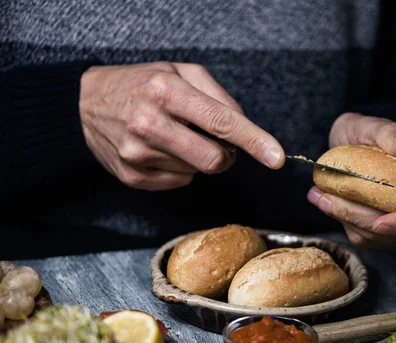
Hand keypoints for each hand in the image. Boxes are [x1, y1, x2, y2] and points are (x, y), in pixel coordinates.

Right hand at [79, 62, 284, 189]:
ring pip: (198, 172)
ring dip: (198, 158)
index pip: (222, 122)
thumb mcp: (180, 72)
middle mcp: (150, 124)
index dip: (254, 141)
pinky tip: (162, 150)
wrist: (85, 105)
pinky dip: (180, 168)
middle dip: (226, 155)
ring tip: (176, 137)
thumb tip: (245, 129)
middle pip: (214, 159)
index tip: (276, 157)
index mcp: (166, 92)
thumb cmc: (142, 84)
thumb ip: (219, 97)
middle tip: (216, 140)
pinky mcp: (132, 176)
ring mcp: (138, 154)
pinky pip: (179, 182)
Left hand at [307, 113, 395, 249]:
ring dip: (348, 221)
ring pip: (380, 239)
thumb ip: (391, 134)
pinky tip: (324, 201)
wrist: (346, 138)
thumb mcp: (374, 126)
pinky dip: (342, 222)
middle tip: (331, 201)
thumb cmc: (365, 130)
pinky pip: (363, 237)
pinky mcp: (376, 224)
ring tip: (320, 196)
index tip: (381, 221)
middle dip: (367, 223)